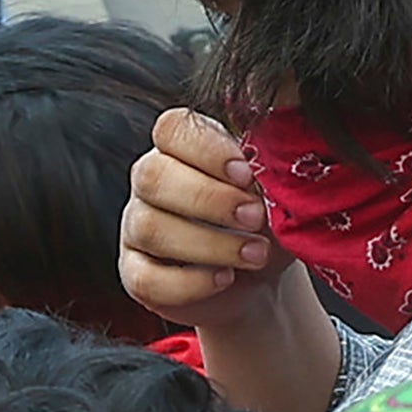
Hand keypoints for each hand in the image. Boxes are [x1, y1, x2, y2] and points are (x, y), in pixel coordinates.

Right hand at [118, 106, 279, 328]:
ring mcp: (137, 229)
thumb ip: (269, 175)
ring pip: (150, 228)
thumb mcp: (275, 193)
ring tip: (255, 253)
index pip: (172, 129)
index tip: (246, 172)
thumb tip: (271, 174)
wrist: (261, 280)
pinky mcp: (135, 274)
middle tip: (255, 216)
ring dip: (210, 244)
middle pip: (153, 176)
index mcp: (183, 149)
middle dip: (209, 198)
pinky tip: (225, 278)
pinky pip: (147, 278)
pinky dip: (191, 282)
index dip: (205, 148)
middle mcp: (152, 183)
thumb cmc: (266, 224)